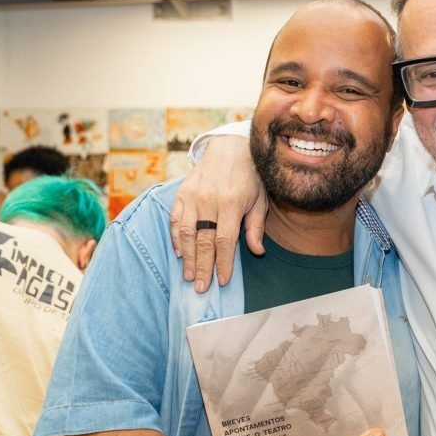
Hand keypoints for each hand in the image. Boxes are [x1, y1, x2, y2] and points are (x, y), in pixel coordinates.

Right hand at [171, 135, 267, 292]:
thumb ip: (256, 226)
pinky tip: (179, 254)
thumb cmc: (250, 176)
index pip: (225, 241)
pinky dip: (175, 238)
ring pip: (186, 233)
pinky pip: (175, 219)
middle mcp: (209, 200)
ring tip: (188, 277)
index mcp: (232, 203)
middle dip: (202, 267)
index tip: (221, 281)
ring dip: (187, 258)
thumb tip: (257, 252)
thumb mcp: (260, 199)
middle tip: (200, 288)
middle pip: (203, 241)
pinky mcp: (182, 193)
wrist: (229, 147)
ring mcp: (193, 196)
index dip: (222, 263)